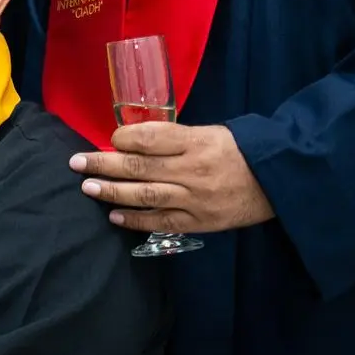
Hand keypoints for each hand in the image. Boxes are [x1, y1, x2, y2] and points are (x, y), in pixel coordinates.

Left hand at [72, 122, 274, 232]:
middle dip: (103, 164)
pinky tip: (114, 216)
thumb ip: (174, 137)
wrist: (278, 179)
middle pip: (139, 167)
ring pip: (146, 195)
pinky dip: (136, 220)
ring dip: (112, 192)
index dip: (123, 138)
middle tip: (76, 163)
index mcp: (196, 141)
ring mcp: (195, 198)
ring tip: (88, 187)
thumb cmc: (239, 150)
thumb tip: (131, 141)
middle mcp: (192, 169)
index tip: (109, 139)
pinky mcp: (200, 221)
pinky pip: (162, 222)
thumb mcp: (209, 132)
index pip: (150, 138)